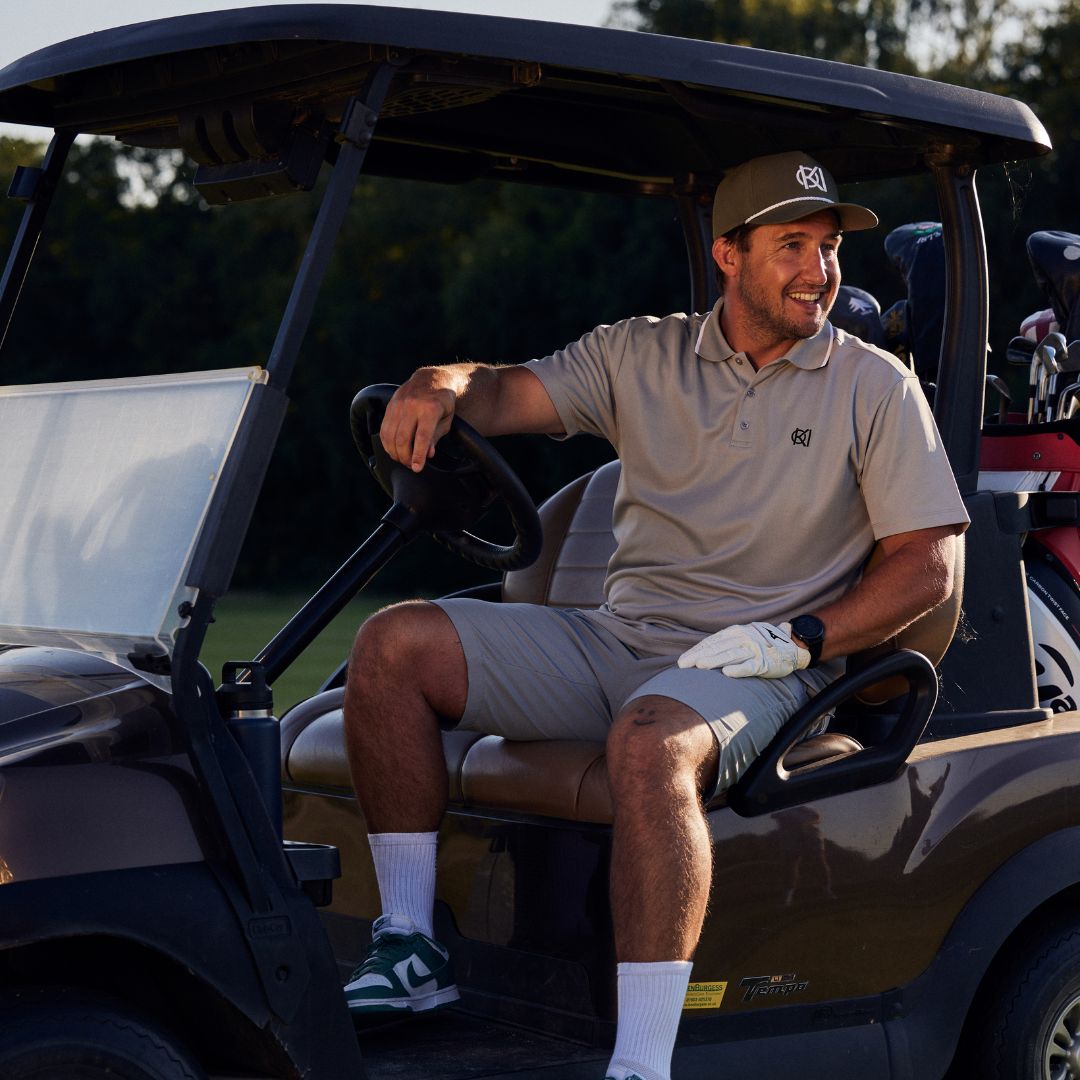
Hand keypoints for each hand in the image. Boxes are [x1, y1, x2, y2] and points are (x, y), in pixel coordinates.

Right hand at [379, 372, 456, 472]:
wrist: (431, 378)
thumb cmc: (442, 402)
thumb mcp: (446, 420)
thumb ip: (435, 438)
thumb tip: (427, 454)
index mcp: (430, 409)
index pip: (422, 437)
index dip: (418, 455)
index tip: (417, 468)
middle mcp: (412, 405)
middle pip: (402, 439)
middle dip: (405, 457)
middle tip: (411, 465)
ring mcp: (399, 405)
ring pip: (390, 435)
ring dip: (395, 452)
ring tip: (403, 459)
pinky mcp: (390, 406)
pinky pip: (384, 429)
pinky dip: (387, 443)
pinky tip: (394, 449)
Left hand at [677, 621, 809, 678]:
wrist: (793, 648)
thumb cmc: (762, 644)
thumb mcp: (743, 637)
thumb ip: (726, 643)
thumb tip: (701, 652)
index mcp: (736, 632)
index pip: (712, 642)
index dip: (697, 651)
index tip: (683, 661)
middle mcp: (744, 638)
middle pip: (717, 648)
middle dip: (699, 656)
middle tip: (684, 665)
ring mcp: (755, 650)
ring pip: (731, 655)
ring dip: (715, 660)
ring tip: (700, 666)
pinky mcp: (765, 663)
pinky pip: (750, 666)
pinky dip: (739, 669)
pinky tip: (727, 673)